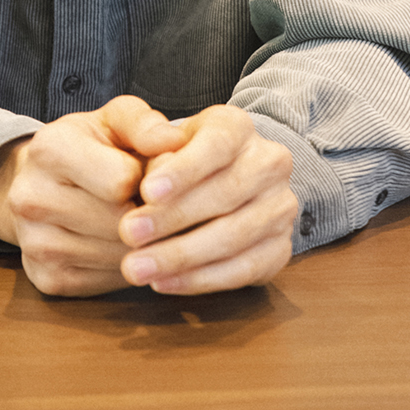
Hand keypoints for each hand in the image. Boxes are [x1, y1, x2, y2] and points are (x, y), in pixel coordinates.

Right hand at [0, 96, 184, 296]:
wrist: (41, 181)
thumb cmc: (90, 146)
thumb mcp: (116, 120)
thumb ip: (146, 125)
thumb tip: (176, 141)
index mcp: (49, 148)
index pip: (120, 180)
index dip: (149, 180)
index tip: (149, 174)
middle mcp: (32, 197)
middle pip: (121, 223)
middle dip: (149, 214)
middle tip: (151, 202)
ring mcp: (35, 243)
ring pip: (120, 257)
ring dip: (143, 244)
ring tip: (140, 222)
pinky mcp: (47, 278)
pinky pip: (109, 282)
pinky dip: (128, 265)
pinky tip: (123, 244)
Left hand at [117, 104, 296, 294]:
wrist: (220, 177)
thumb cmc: (179, 156)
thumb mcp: (162, 138)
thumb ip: (153, 147)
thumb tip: (149, 177)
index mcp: (238, 127)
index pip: (215, 145)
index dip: (183, 170)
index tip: (146, 191)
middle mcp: (269, 163)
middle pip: (225, 194)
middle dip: (172, 218)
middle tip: (129, 234)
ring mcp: (280, 208)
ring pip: (233, 237)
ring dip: (181, 257)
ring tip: (137, 267)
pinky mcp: (280, 249)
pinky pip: (241, 270)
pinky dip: (199, 279)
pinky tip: (164, 282)